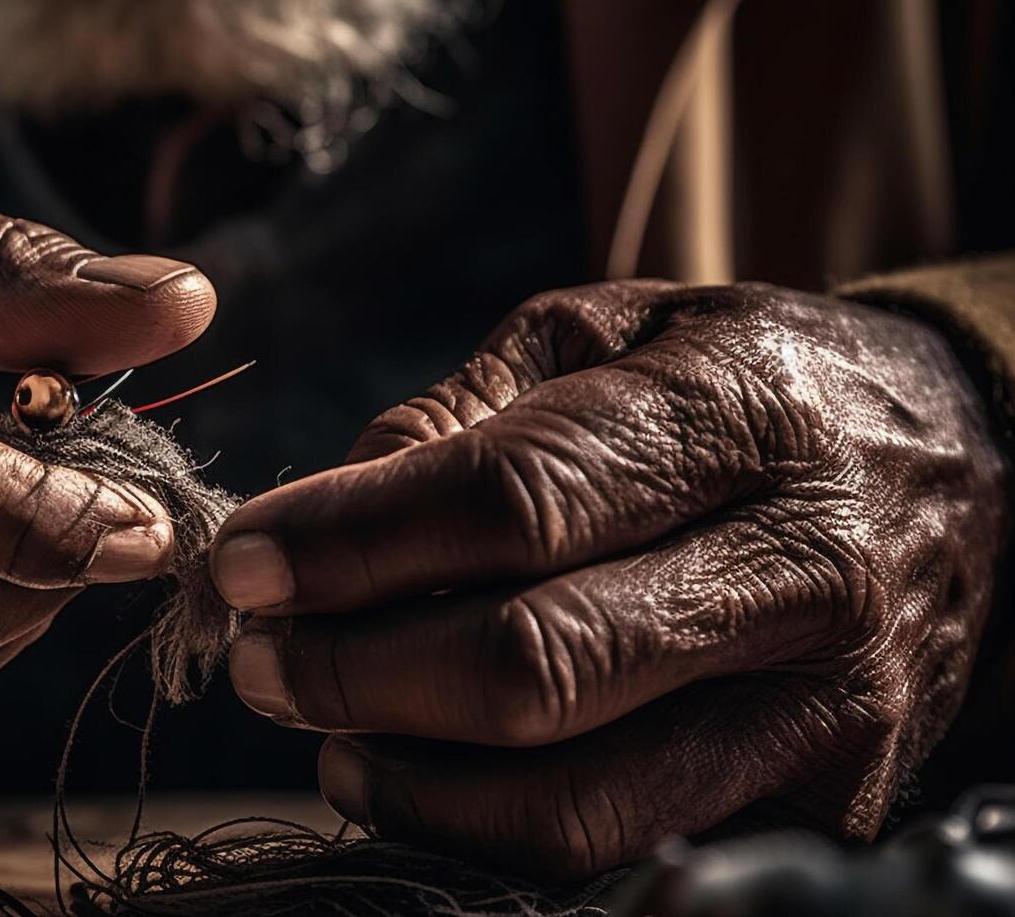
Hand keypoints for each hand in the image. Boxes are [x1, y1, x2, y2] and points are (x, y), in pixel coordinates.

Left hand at [209, 281, 1007, 877]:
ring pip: (574, 801)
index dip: (353, 541)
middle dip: (354, 673)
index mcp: (739, 416)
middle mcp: (800, 569)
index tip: (242, 560)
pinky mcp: (825, 801)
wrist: (963, 467)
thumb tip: (327, 504)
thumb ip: (466, 409)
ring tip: (328, 734)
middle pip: (531, 665)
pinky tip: (425, 779)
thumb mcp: (614, 332)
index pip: (513, 500)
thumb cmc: (745, 383)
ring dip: (406, 782)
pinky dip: (488, 835)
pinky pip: (623, 852)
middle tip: (261, 661)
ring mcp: (822, 706)